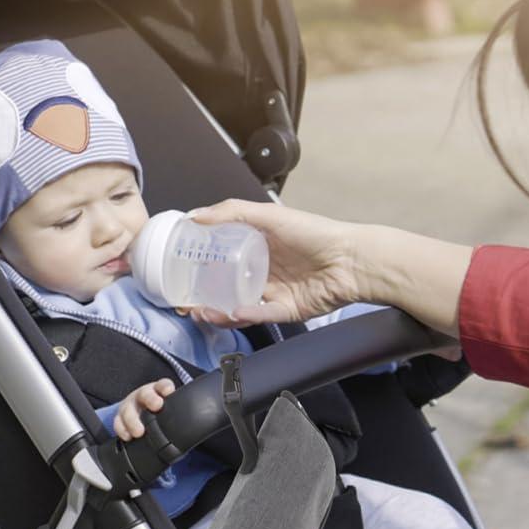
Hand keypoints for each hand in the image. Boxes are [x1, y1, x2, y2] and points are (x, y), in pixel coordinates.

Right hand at [114, 379, 175, 440]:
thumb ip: (181, 412)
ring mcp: (130, 406)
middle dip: (150, 399)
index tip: (169, 391)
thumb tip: (203, 426)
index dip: (165, 387)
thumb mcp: (171, 408)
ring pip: (129, 409)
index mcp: (158, 391)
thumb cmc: (161, 412)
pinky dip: (122, 430)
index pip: (163, 385)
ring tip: (139, 432)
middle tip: (157, 406)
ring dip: (134, 420)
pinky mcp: (120, 418)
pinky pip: (118, 423)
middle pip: (145, 394)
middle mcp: (143, 396)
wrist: (140, 412)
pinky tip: (127, 437)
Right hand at [192, 199, 472, 337]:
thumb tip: (194, 216)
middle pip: (224, 287)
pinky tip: (229, 312)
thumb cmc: (313, 233)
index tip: (177, 270)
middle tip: (182, 299)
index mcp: (255, 248)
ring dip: (216, 310)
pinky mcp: (284, 311)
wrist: (351, 260)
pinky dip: (242, 316)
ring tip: (199, 310)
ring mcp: (272, 293)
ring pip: (236, 305)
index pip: (220, 258)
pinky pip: (258, 316)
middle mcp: (261, 272)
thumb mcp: (269, 216)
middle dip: (201, 295)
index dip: (198, 265)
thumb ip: (231, 213)